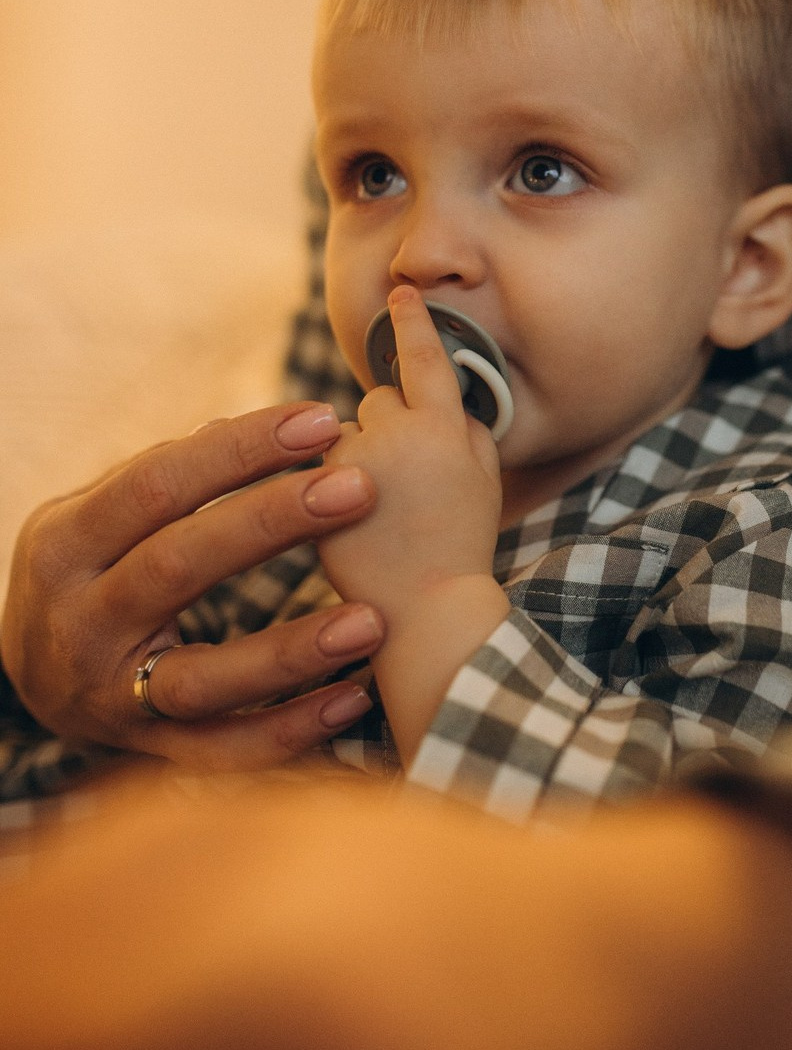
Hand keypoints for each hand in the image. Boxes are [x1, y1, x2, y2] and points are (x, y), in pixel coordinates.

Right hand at [1, 402, 386, 769]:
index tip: (322, 421)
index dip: (239, 451)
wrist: (36, 678)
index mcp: (64, 545)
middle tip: (360, 487)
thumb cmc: (96, 568)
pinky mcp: (149, 753)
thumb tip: (266, 429)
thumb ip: (175, 474)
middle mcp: (80, 625)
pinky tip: (355, 698)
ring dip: (292, 651)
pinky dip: (292, 731)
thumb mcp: (103, 514)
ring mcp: (112, 698)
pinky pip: (226, 752)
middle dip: (273, 522)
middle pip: (179, 567)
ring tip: (372, 620)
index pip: (155, 486)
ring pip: (205, 679)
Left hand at [318, 288, 506, 756]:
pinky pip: (312, 466)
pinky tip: (348, 525)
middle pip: (377, 400)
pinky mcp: (313, 488)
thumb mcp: (486, 480)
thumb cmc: (462, 547)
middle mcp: (398, 432)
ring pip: (339, 434)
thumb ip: (466, 430)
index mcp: (446, 427)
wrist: (428, 612)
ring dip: (351, 459)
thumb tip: (446, 400)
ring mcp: (353, 459)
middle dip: (386, 430)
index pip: (428, 359)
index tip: (401, 292)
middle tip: (403, 486)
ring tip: (376, 514)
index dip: (414, 323)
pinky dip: (322, 486)